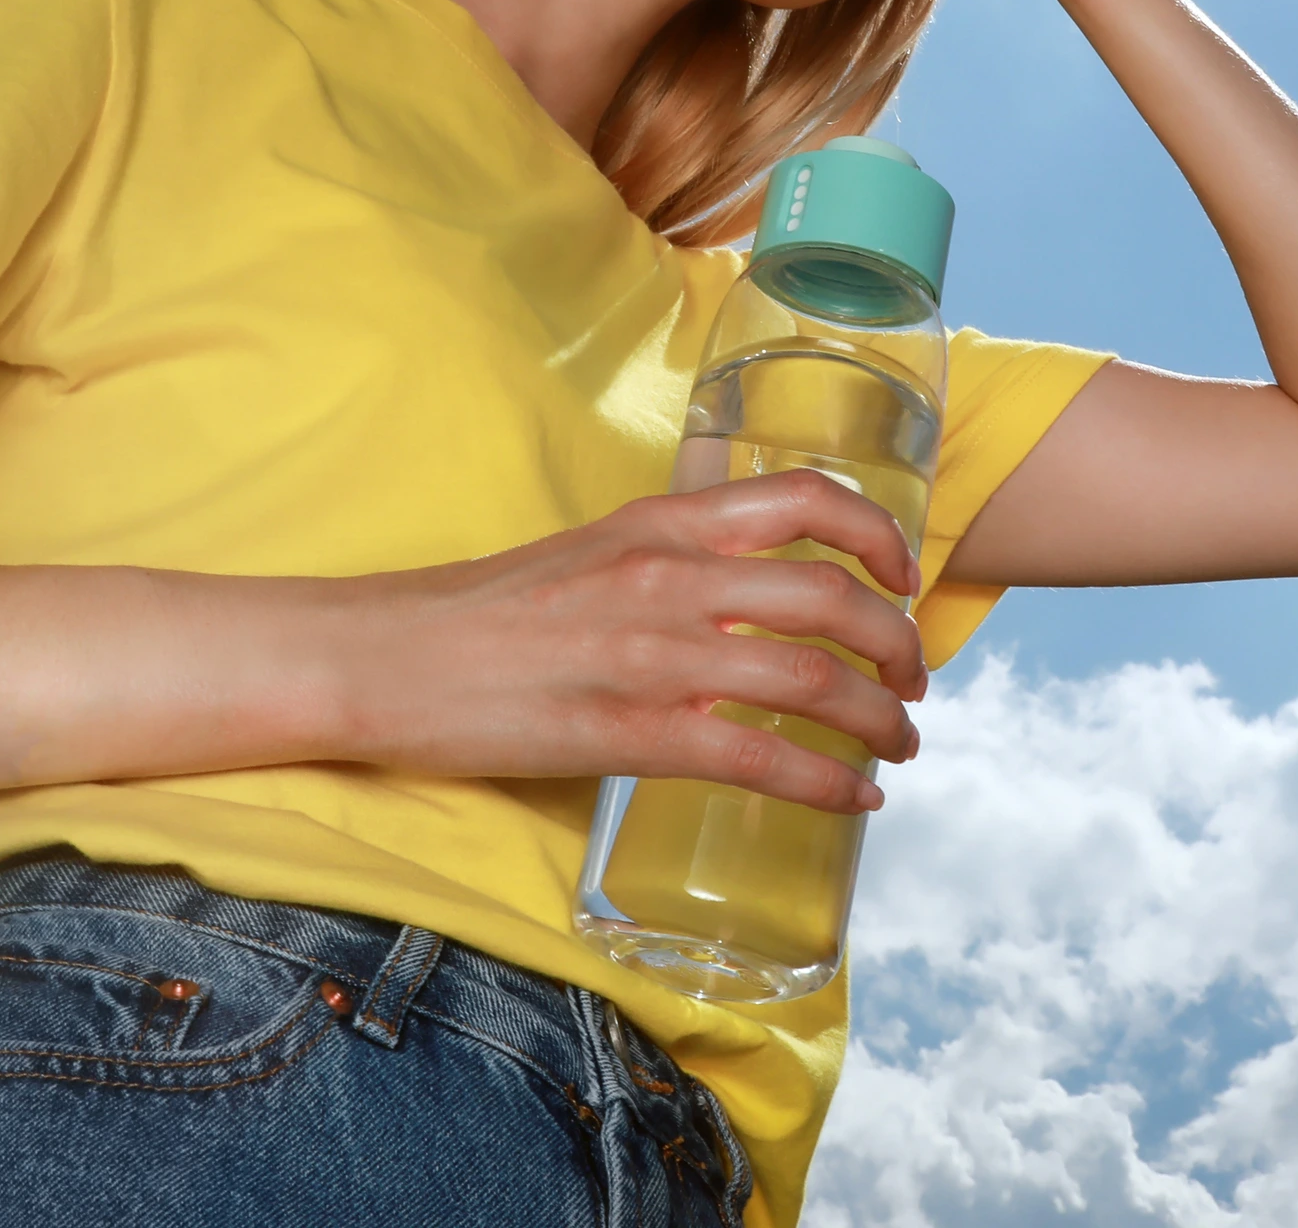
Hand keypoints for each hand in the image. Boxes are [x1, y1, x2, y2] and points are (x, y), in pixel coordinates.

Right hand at [324, 469, 929, 813]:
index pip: (805, 498)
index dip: (877, 534)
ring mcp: (652, 656)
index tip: (904, 576)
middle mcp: (670, 577)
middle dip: (898, 645)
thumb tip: (743, 600)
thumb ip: (670, 564)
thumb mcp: (592, 552)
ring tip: (901, 746)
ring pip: (811, 682)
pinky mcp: (626, 734)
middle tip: (915, 681)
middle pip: (831, 598)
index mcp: (662, 523)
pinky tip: (853, 798)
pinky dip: (825, 782)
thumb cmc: (480, 612)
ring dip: (879, 720)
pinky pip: (758, 760)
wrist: (382, 657)